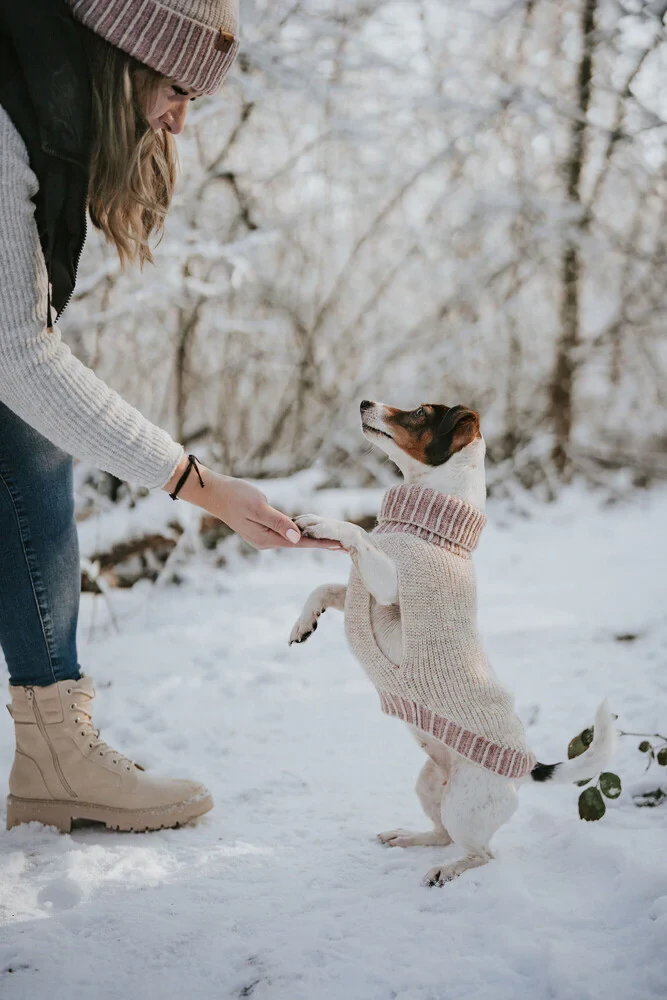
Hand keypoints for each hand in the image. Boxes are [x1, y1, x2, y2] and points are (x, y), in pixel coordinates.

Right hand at [163, 458, 340, 550]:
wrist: (214, 492)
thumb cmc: (235, 496)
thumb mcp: (259, 506)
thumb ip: (279, 522)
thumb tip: (297, 538)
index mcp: (265, 539)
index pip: (299, 543)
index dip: (320, 543)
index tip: (338, 545)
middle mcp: (265, 541)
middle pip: (298, 544)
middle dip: (320, 543)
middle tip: (343, 545)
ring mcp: (263, 536)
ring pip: (292, 538)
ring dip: (312, 538)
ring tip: (332, 540)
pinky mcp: (261, 528)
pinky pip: (285, 532)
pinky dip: (299, 531)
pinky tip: (311, 531)